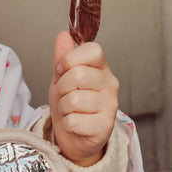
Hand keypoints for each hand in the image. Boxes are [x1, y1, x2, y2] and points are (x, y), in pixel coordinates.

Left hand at [47, 31, 118, 165]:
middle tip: (65, 96)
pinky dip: (67, 125)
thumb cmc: (69, 105)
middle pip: (77, 75)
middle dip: (61, 87)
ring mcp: (110, 105)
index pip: (92, 50)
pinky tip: (75, 125)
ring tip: (70, 111)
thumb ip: (63, 58)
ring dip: (63, 108)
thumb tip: (63, 36)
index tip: (62, 70)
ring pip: (73, 100)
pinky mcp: (105, 127)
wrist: (73, 136)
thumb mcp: (61, 78)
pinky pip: (74, 121)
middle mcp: (110, 84)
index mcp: (101, 68)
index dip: (70, 59)